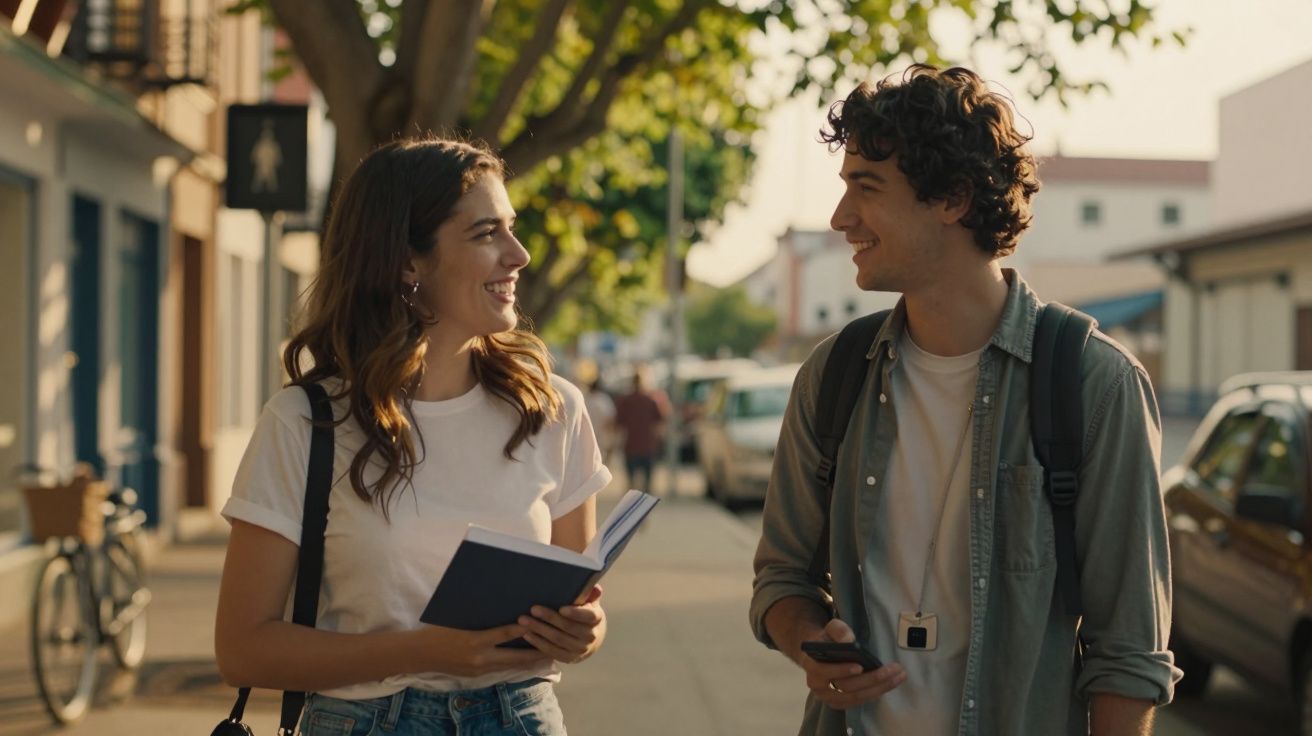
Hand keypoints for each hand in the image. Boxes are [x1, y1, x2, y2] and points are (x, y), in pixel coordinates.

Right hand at [413, 622, 551, 676]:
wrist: (421, 654)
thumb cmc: (439, 630)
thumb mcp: (459, 619)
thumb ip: (481, 616)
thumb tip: (502, 604)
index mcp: (475, 640)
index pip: (506, 634)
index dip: (525, 629)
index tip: (541, 622)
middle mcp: (480, 658)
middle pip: (515, 656)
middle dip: (536, 652)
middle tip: (554, 646)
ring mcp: (479, 669)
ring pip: (511, 666)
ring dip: (529, 661)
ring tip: (547, 654)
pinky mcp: (477, 675)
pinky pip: (501, 670)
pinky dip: (514, 664)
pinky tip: (525, 660)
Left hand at [519, 585, 606, 663]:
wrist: (590, 640)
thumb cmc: (585, 615)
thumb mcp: (590, 603)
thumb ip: (590, 594)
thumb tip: (595, 588)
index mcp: (596, 619)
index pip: (588, 616)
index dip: (575, 613)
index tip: (561, 608)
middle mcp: (590, 636)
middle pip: (568, 627)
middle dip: (549, 618)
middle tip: (533, 609)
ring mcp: (580, 649)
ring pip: (557, 639)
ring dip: (539, 630)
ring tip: (524, 621)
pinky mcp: (569, 659)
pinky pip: (552, 651)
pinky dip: (538, 643)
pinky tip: (527, 634)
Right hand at [797, 619, 905, 709]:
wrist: (822, 654)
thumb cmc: (828, 640)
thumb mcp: (831, 628)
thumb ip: (839, 630)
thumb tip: (849, 640)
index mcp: (811, 666)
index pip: (824, 671)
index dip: (841, 670)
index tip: (860, 666)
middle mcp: (818, 686)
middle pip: (846, 687)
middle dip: (872, 679)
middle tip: (892, 670)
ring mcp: (829, 698)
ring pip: (856, 697)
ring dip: (879, 688)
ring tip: (898, 676)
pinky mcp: (841, 703)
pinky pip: (860, 701)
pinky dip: (876, 693)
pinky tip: (890, 683)